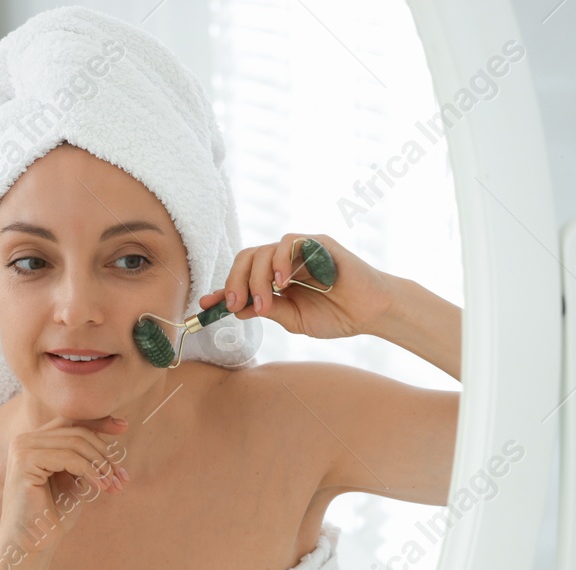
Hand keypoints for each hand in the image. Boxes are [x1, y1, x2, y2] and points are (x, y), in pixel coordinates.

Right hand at [0, 415, 128, 562]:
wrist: (32, 544)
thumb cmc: (54, 515)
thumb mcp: (75, 478)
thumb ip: (85, 456)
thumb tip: (112, 433)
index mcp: (35, 442)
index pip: (71, 421)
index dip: (99, 422)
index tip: (124, 427)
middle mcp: (24, 440)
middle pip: (78, 432)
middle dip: (106, 453)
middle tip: (122, 477)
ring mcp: (22, 449)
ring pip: (76, 443)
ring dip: (101, 464)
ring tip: (114, 485)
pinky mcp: (24, 462)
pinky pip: (68, 458)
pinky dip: (90, 471)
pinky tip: (102, 487)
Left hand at [206, 233, 395, 340]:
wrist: (370, 312)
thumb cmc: (337, 316)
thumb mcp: (295, 320)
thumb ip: (269, 311)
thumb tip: (238, 309)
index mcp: (276, 281)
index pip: (242, 278)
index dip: (223, 289)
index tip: (206, 305)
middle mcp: (283, 262)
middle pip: (246, 259)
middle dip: (235, 282)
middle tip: (235, 305)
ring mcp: (299, 251)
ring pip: (262, 251)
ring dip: (256, 278)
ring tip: (264, 301)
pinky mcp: (316, 243)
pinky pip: (288, 242)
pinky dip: (279, 261)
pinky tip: (282, 282)